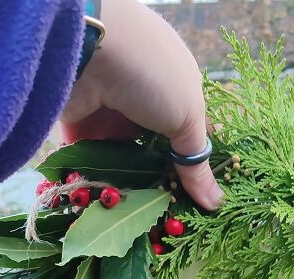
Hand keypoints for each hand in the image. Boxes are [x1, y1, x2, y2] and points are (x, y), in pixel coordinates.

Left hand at [60, 0, 221, 210]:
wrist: (88, 45)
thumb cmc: (151, 72)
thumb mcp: (186, 116)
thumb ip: (196, 162)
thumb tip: (216, 202)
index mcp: (174, 88)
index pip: (185, 134)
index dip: (190, 168)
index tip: (193, 203)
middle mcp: (142, 98)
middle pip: (152, 152)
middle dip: (156, 182)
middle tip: (163, 218)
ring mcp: (108, 109)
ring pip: (120, 159)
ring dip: (127, 185)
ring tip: (136, 217)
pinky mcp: (77, 122)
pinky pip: (87, 159)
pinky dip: (94, 180)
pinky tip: (105, 207)